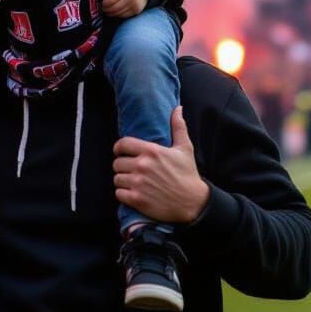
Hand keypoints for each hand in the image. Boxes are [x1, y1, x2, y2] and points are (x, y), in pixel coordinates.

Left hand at [102, 0, 147, 18]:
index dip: (104, 3)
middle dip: (106, 9)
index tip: (101, 3)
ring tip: (108, 10)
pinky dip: (118, 14)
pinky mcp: (136, 10)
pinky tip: (115, 11)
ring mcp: (135, 5)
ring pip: (118, 13)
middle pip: (114, 8)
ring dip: (111, 13)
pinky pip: (124, 15)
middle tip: (103, 8)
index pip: (111, 0)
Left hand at [113, 107, 209, 223]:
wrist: (193, 203)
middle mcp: (142, 165)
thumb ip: (178, 126)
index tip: (121, 152)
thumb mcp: (185, 148)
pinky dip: (123, 194)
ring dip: (122, 180)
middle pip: (117, 163)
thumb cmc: (188, 174)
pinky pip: (119, 193)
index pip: (122, 144)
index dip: (119, 148)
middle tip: (130, 169)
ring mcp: (139, 183)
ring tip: (131, 181)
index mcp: (151, 151)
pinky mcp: (137, 200)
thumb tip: (178, 108)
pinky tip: (132, 193)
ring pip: (117, 178)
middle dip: (122, 166)